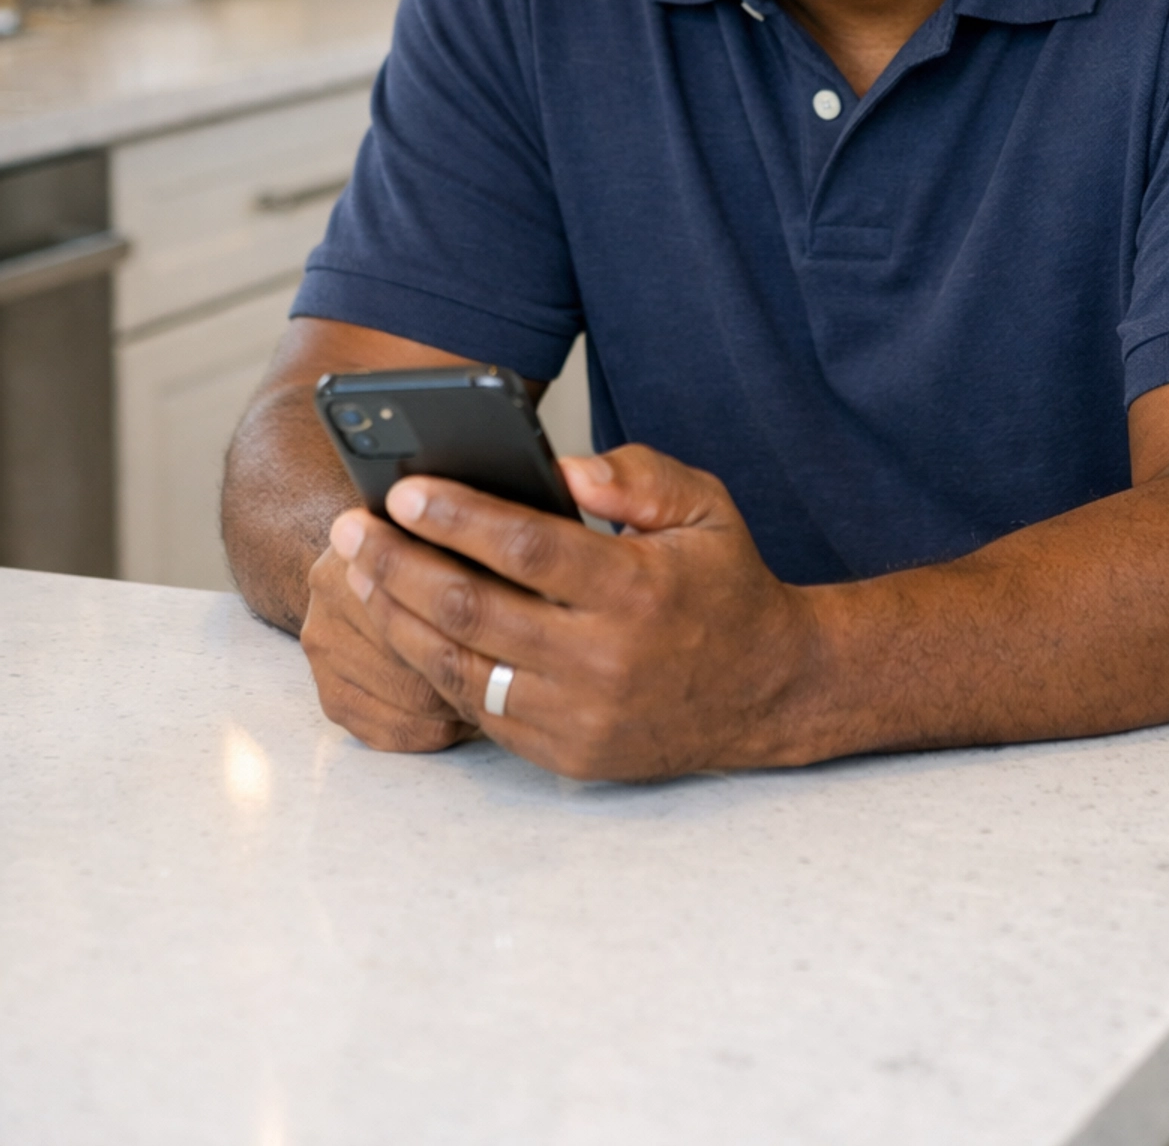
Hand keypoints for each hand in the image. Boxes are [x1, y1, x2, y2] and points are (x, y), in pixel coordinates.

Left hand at [327, 447, 822, 779]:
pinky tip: (404, 625)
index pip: (527, 548)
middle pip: (472, 609)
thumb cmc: (723, 585)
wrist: (766, 691)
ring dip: (397, 617)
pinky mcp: (564, 753)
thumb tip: (563, 468)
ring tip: (360, 573)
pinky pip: (478, 708)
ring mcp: (579, 716)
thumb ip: (638, 476)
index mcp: (636, 590)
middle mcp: (603, 660)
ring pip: (460, 666)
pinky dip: (433, 665)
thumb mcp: (705, 507)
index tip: (404, 489)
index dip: (458, 516)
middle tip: (350, 528)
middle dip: (399, 563)